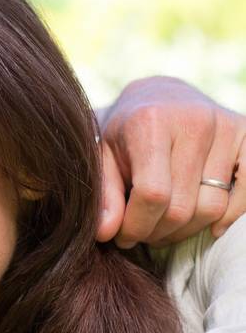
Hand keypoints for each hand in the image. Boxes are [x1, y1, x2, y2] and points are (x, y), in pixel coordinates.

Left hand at [97, 75, 245, 246]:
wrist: (161, 97)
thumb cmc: (127, 133)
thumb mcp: (104, 158)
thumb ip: (105, 195)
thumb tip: (105, 232)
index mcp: (152, 122)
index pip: (153, 194)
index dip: (137, 226)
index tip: (124, 236)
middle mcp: (194, 121)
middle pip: (182, 207)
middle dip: (158, 232)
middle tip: (143, 233)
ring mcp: (225, 127)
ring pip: (212, 208)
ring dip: (186, 230)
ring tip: (164, 226)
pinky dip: (229, 218)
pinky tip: (208, 226)